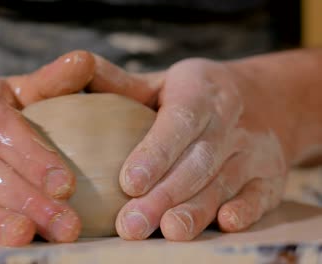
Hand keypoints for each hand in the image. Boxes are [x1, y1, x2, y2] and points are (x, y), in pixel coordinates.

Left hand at [88, 56, 287, 240]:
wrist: (262, 98)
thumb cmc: (195, 95)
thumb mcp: (162, 81)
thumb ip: (122, 83)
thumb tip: (79, 67)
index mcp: (200, 92)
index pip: (178, 122)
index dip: (155, 153)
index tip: (129, 182)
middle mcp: (230, 122)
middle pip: (197, 162)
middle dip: (164, 195)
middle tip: (131, 224)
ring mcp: (254, 150)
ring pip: (223, 182)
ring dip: (196, 210)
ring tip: (169, 231)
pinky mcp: (270, 176)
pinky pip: (260, 195)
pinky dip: (246, 211)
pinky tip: (225, 224)